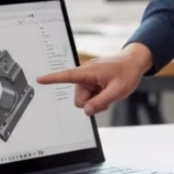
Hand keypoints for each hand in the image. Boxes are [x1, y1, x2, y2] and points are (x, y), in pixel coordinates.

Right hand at [36, 43, 153, 115]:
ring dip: (97, 101)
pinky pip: (90, 97)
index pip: (66, 76)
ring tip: (109, 92)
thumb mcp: (117, 91)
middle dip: (91, 103)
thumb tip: (86, 111)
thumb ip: (101, 102)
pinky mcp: (92, 83)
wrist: (134, 62)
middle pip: (79, 100)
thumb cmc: (127, 72)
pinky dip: (99, 98)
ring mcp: (88, 79)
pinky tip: (108, 92)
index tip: (39, 79)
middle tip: (107, 96)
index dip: (52, 79)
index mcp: (88, 72)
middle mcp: (85, 75)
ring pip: (85, 101)